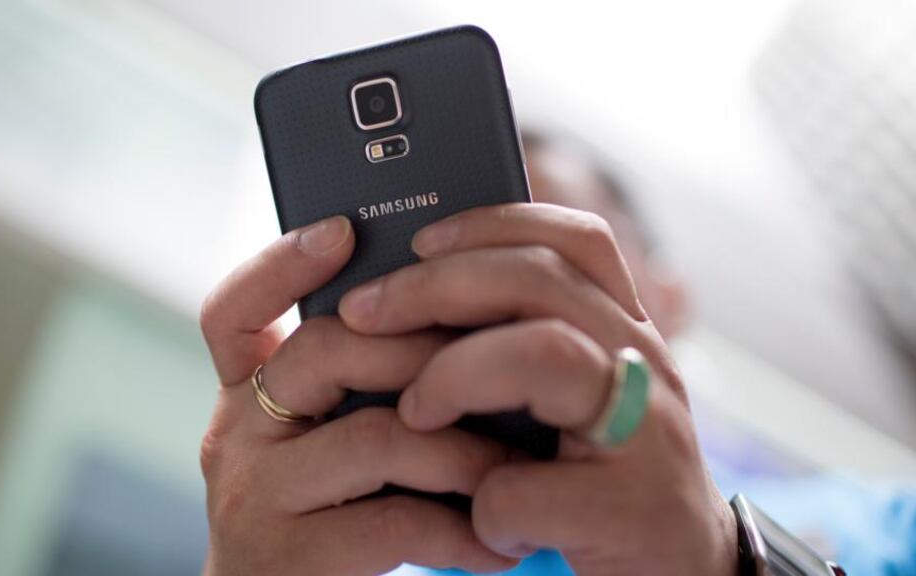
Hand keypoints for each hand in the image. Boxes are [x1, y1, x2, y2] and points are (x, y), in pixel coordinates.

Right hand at [199, 216, 517, 575]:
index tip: (342, 230)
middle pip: (323, 350)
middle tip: (496, 371)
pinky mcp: (287, 559)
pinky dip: (462, 530)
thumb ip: (364, 384)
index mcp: (249, 394)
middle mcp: (238, 435)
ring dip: (464, 453)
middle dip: (426, 353)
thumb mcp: (334, 437)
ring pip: (375, 435)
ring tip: (514, 471)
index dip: (280, 264)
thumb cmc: (334, 520)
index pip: (234, 311)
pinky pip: (395, 522)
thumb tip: (457, 319)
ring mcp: (255, 497)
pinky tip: (496, 544)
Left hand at [338, 204, 737, 575]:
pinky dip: (485, 504)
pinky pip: (530, 484)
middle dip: (436, 286)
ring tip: (414, 413)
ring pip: (544, 353)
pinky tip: (480, 522)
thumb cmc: (598, 477)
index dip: (492, 225)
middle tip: (364, 310)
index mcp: (625, 330)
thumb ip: (520, 349)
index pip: (573, 241)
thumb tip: (407, 309)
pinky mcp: (630, 508)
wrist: (687, 572)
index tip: (420, 239)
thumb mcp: (569, 399)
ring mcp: (646, 431)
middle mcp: (644, 363)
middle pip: (541, 280)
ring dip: (454, 374)